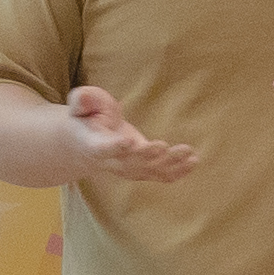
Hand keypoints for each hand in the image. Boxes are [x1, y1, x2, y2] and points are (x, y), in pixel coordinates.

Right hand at [57, 85, 199, 184]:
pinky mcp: (142, 170)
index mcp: (94, 145)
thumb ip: (82, 100)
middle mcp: (112, 162)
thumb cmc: (85, 118)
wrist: (85, 145)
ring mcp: (128, 169)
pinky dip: (177, 171)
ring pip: (149, 171)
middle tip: (162, 146)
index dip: (115, 147)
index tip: (127, 141)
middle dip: (147, 155)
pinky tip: (193, 162)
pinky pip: (160, 175)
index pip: (103, 149)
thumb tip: (83, 99)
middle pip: (130, 163)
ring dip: (169, 164)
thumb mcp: (80, 104)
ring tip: (188, 153)